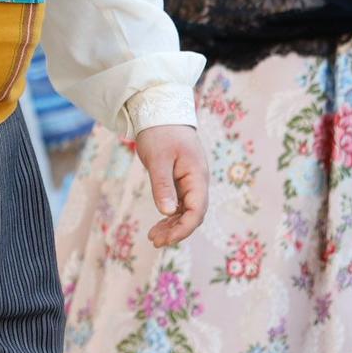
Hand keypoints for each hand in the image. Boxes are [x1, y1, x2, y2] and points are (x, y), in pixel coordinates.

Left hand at [133, 124, 207, 247]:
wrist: (161, 111)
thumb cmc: (160, 132)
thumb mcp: (158, 159)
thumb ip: (163, 185)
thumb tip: (168, 212)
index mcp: (197, 176)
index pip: (197, 210)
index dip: (184, 228)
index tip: (166, 239)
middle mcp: (197, 181)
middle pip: (193, 214)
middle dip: (176, 230)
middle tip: (155, 241)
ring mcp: (190, 181)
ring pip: (186, 210)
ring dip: (172, 225)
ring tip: (153, 237)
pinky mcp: (181, 180)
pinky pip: (179, 203)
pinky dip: (169, 215)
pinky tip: (159, 224)